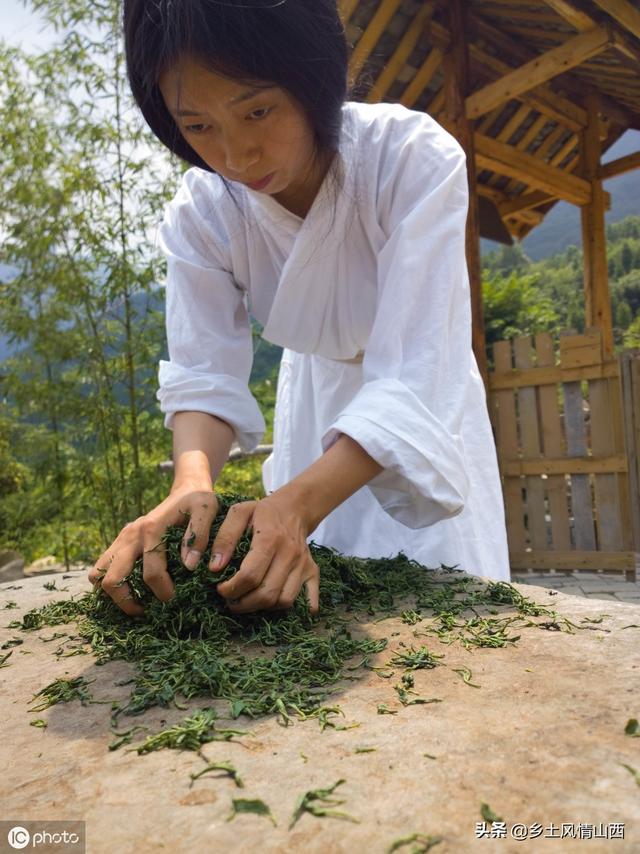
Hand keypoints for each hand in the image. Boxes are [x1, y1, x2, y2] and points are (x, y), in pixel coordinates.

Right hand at [87, 483, 218, 615]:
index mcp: (151, 529)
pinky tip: (132, 589)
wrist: (186, 489)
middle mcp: (130, 535)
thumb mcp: (207, 510)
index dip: (163, 593)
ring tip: (136, 602)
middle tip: (147, 611)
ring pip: (98, 574)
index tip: (174, 601)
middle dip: (127, 602)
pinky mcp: (120, 541)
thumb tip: (188, 566)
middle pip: (111, 579)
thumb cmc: (199, 502)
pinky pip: (102, 568)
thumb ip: (199, 536)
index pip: (151, 573)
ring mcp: (122, 538)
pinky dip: (110, 583)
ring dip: (112, 594)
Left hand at [211, 495, 319, 614]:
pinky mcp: (313, 572)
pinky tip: (275, 604)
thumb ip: (225, 538)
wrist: (295, 508)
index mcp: (270, 538)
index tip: (220, 589)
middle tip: (231, 600)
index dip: (231, 589)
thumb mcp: (239, 513)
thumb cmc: (263, 512)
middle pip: (267, 593)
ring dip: (263, 608)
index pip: (250, 575)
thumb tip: (215, 567)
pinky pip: (308, 601)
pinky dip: (293, 610)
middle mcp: (290, 553)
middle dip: (244, 604)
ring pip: (284, 601)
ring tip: (248, 601)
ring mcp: (304, 565)